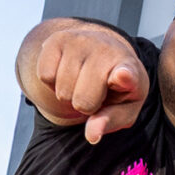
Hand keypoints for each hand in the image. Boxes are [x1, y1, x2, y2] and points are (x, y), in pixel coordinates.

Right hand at [37, 25, 148, 143]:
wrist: (103, 52)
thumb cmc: (116, 87)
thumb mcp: (124, 108)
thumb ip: (111, 122)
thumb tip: (92, 135)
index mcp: (130, 69)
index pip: (127, 73)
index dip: (125, 76)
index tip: (124, 75)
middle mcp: (106, 50)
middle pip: (82, 102)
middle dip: (85, 105)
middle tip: (94, 92)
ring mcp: (81, 41)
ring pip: (62, 91)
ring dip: (68, 94)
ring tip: (81, 81)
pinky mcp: (57, 39)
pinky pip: (44, 76)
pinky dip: (52, 82)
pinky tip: (67, 72)